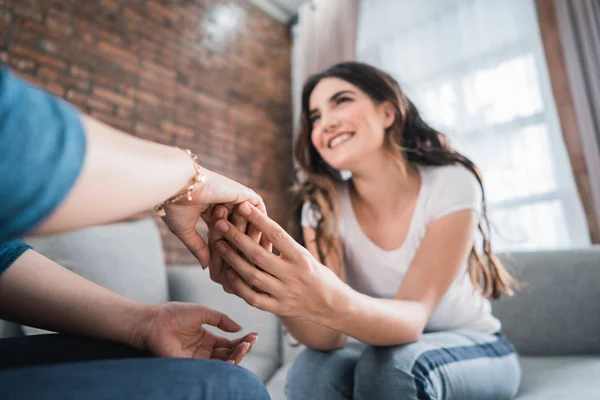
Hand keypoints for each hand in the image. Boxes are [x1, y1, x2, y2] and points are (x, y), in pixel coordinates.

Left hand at [136, 302, 256, 363]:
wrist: (155, 321)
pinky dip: (224, 366)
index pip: (230, 343)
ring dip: (237, 356)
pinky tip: (233, 357)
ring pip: (223, 363)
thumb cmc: (175, 314)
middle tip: (251, 341)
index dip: (243, 340)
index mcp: (207, 338)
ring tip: (245, 346)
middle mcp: (204, 351)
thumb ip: (221, 320)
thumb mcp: (203, 312)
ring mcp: (198, 359)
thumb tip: (239, 328)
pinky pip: (210, 369)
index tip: (255, 335)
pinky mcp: (190, 366)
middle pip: (229, 354)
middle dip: (243, 349)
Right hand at [162, 168, 266, 266]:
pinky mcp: (242, 194)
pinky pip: (259, 210)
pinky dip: (263, 224)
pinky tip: (265, 241)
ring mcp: (234, 197)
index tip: (240, 266)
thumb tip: (205, 266)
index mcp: (211, 209)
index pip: (227, 232)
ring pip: (253, 219)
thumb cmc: (175, 206)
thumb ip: (198, 247)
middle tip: (260, 264)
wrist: (176, 187)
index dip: (233, 249)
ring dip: (259, 236)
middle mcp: (225, 202)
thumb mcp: (185, 231)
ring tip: (265, 255)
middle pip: (242, 226)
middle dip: (250, 244)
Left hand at [213, 202, 344, 323]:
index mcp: (301, 258)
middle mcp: (293, 275)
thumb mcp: (303, 254)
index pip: (277, 235)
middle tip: (220, 223)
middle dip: (237, 237)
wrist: (330, 304)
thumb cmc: (314, 273)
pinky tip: (228, 273)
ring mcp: (285, 293)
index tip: (243, 206)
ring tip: (218, 244)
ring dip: (233, 259)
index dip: (259, 220)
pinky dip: (239, 286)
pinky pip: (254, 298)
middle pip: (259, 255)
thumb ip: (283, 244)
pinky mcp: (279, 308)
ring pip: (253, 276)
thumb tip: (258, 220)